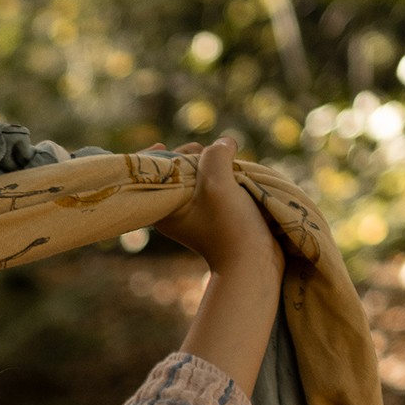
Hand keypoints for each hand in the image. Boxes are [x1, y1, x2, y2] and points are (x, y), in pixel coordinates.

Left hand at [149, 136, 283, 281]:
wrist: (254, 260)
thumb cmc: (229, 225)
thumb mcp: (217, 182)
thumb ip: (215, 154)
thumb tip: (224, 143)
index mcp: (164, 209)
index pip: (150, 177)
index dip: (152, 158)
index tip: (161, 146)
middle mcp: (175, 212)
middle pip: (176, 170)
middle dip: (191, 156)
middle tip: (203, 153)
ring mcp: (196, 214)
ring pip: (198, 176)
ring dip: (212, 164)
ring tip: (225, 163)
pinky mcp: (215, 215)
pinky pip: (214, 185)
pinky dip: (223, 175)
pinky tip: (233, 173)